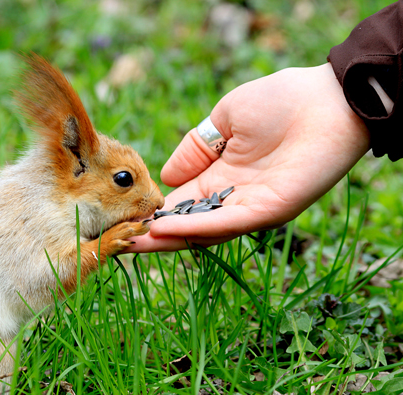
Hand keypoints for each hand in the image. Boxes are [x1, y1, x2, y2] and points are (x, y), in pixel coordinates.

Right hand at [130, 63, 369, 251]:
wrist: (326, 99)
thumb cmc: (279, 101)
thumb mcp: (223, 119)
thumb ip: (195, 148)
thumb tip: (166, 176)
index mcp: (220, 176)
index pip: (182, 202)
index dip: (156, 211)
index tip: (127, 220)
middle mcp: (232, 196)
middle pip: (188, 223)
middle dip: (155, 234)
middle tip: (120, 243)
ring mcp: (250, 207)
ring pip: (204, 230)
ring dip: (169, 238)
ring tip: (134, 242)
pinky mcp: (268, 211)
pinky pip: (227, 223)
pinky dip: (196, 227)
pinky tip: (165, 228)